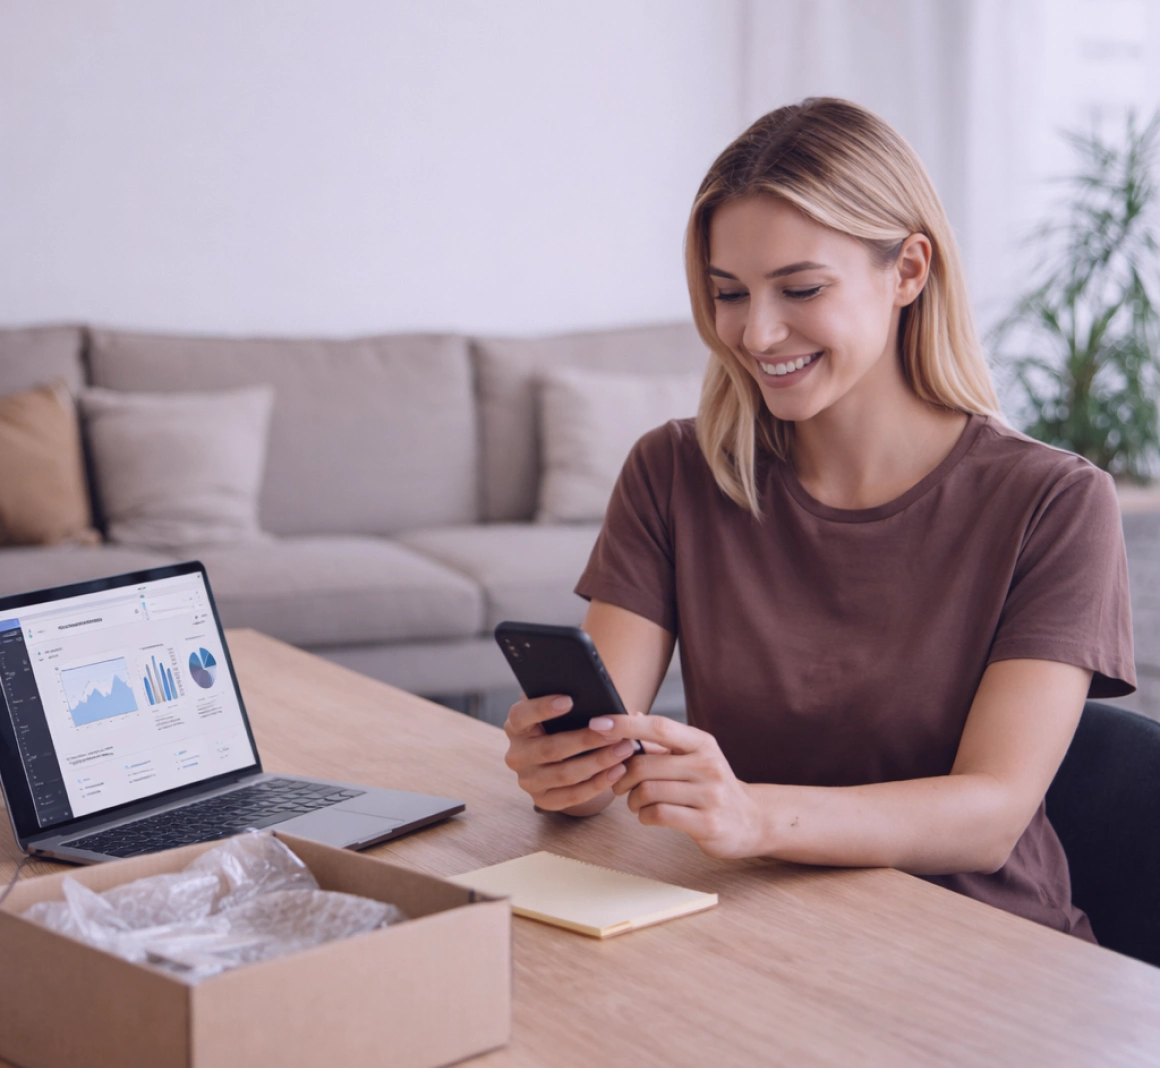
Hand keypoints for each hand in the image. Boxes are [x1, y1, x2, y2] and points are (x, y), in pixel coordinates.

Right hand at [503, 695, 639, 812]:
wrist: (562, 758)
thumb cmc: (564, 725)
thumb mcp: (561, 713)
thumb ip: (569, 703)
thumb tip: (594, 696)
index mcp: (515, 726)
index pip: (522, 715)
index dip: (543, 708)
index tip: (570, 700)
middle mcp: (516, 755)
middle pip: (551, 748)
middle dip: (587, 740)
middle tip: (616, 732)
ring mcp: (527, 780)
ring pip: (564, 774)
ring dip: (598, 762)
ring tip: (624, 750)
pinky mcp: (542, 800)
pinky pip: (572, 796)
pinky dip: (597, 784)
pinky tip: (617, 771)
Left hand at [590, 714, 764, 858]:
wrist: (752, 820)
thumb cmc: (712, 785)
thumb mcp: (694, 756)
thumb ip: (663, 740)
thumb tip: (631, 714)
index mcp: (702, 743)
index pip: (659, 727)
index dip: (625, 724)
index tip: (598, 723)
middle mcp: (708, 765)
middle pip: (645, 764)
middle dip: (622, 775)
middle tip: (619, 784)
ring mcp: (710, 795)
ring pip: (648, 791)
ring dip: (632, 799)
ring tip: (635, 801)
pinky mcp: (707, 823)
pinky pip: (658, 814)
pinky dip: (644, 816)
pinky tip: (648, 815)